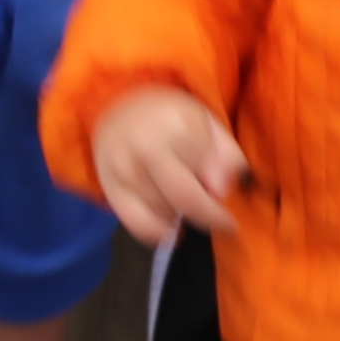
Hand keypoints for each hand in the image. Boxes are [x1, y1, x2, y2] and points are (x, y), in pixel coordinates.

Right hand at [89, 85, 247, 244]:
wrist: (119, 107)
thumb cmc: (172, 117)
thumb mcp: (208, 123)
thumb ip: (225, 155)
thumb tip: (220, 191)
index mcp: (177, 124)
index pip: (210, 171)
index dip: (222, 189)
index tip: (228, 196)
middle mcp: (146, 148)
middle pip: (185, 198)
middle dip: (209, 216)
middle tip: (225, 224)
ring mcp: (124, 171)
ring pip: (164, 214)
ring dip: (183, 216)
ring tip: (187, 202)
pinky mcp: (111, 190)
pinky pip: (137, 224)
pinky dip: (158, 233)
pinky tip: (171, 229)